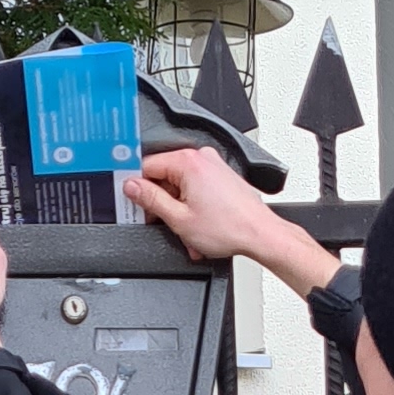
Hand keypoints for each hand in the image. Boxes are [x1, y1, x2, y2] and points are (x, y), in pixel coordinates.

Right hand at [123, 147, 336, 295]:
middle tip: (162, 223)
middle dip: (162, 204)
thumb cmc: (230, 227)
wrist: (261, 235)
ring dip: (179, 211)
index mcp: (188, 162)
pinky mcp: (221, 178)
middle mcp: (202, 158)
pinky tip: (197, 228)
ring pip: (181, 187)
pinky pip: (196, 190)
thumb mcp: (179, 218)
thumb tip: (132, 187)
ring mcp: (213, 167)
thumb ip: (150, 200)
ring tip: (187, 233)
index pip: (147, 166)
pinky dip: (193, 209)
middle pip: (164, 177)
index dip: (137, 187)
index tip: (133, 202)